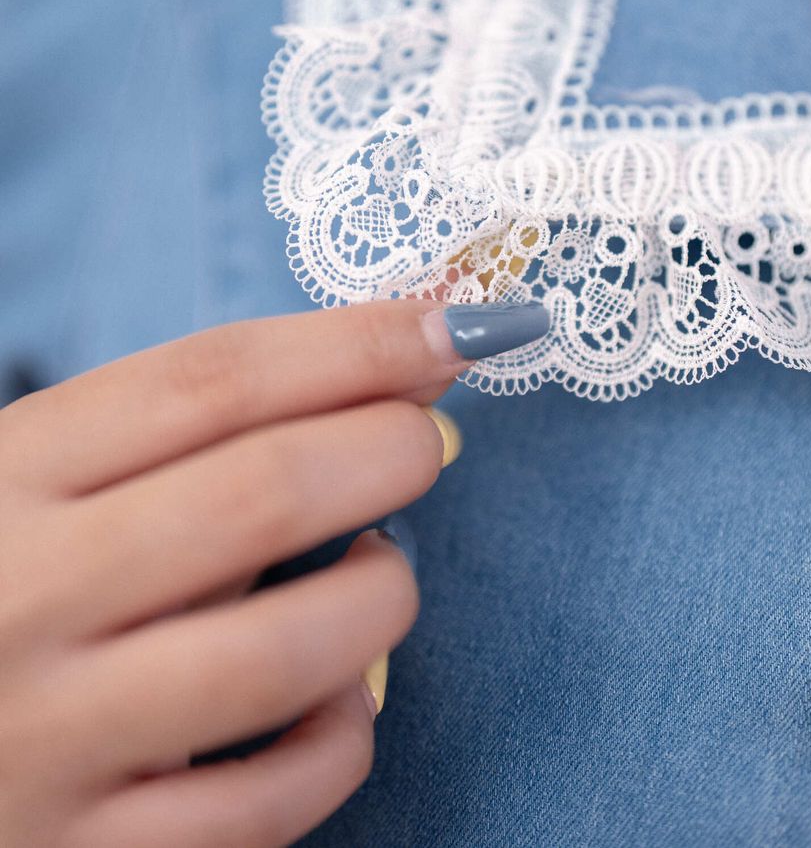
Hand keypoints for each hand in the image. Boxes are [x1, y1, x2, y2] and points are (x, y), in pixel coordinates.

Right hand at [0, 300, 471, 847]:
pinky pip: (266, 804)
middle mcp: (25, 596)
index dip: (358, 344)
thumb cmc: (10, 576)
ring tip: (381, 565)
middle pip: (264, 494)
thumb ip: (208, 426)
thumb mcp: (59, 475)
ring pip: (284, 654)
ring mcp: (53, 736)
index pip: (213, 380)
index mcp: (12, 473)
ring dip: (379, 593)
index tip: (454, 324)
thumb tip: (411, 358)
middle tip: (428, 441)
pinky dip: (339, 735)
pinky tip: (340, 691)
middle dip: (390, 448)